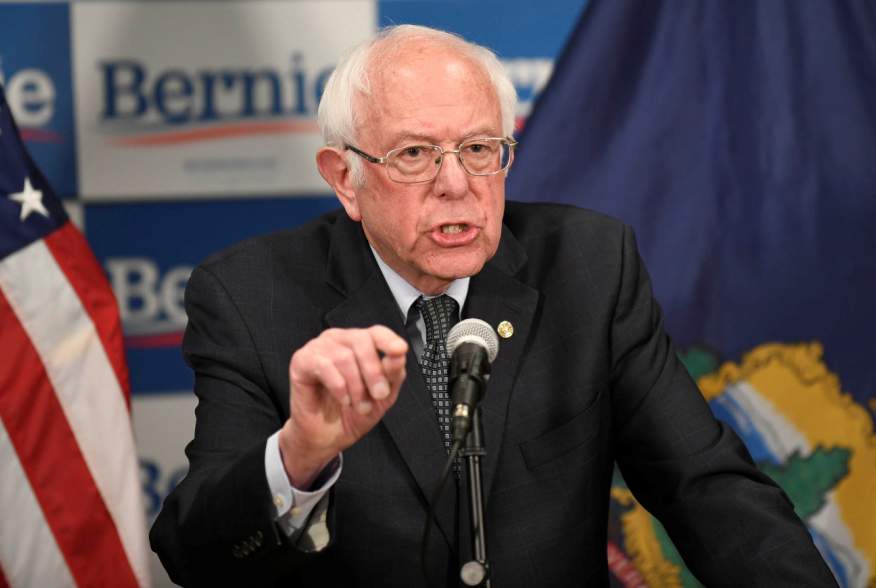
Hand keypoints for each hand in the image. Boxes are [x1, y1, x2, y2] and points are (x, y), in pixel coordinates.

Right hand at [278, 325, 407, 487]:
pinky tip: (343, 399)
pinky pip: (323, 366)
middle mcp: (340, 340)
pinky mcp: (301, 361)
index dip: (389, 340)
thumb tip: (399, 355)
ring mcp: (319, 348)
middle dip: (373, 371)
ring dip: (356, 386)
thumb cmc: (353, 413)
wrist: (328, 437)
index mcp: (361, 344)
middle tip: (379, 395)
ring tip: (358, 405)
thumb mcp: (383, 396)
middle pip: (361, 340)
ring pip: (344, 356)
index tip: (399, 351)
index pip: (377, 332)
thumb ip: (393, 374)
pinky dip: (338, 386)